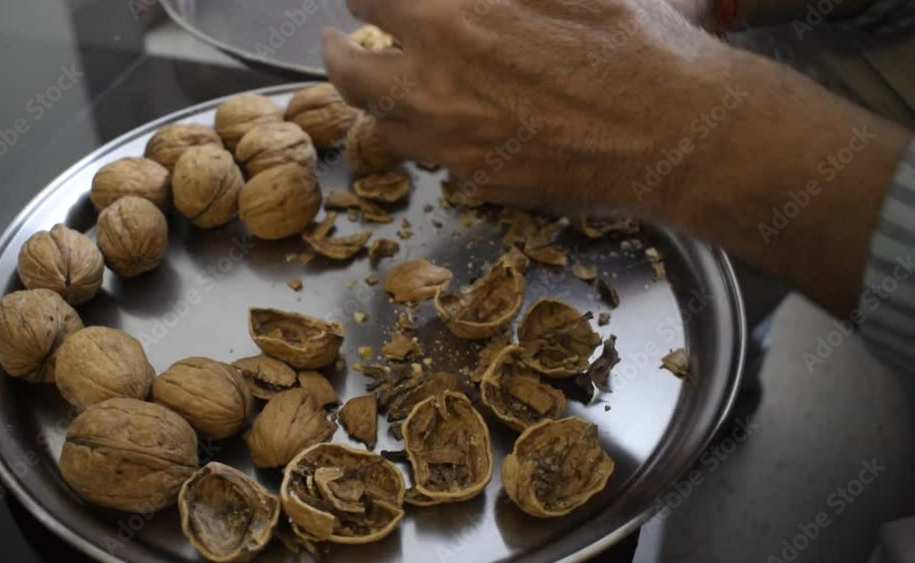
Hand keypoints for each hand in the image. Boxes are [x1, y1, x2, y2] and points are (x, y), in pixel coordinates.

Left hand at [324, 0, 910, 315]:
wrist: (679, 134)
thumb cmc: (636, 46)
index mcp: (453, 23)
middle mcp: (435, 89)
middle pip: (349, 75)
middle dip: (338, 53)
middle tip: (340, 44)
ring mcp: (454, 145)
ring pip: (381, 127)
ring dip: (376, 103)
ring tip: (384, 89)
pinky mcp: (480, 183)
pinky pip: (430, 161)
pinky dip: (423, 139)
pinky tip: (442, 125)